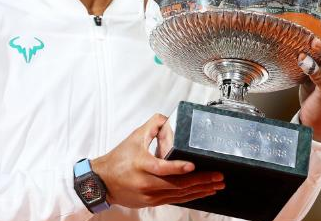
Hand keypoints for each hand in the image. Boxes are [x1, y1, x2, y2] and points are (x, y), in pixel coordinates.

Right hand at [91, 114, 224, 207]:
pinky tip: (201, 193)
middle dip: (201, 181)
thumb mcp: (134, 138)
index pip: (162, 168)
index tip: (193, 165)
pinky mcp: (152, 202)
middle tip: (218, 177)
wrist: (102, 182)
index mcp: (141, 165)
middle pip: (177, 185)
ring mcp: (150, 195)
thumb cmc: (118, 160)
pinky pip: (175, 200)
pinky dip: (190, 196)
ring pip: (179, 195)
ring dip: (200, 190)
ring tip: (215, 186)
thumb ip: (152, 126)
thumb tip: (167, 118)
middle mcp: (146, 182)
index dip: (179, 167)